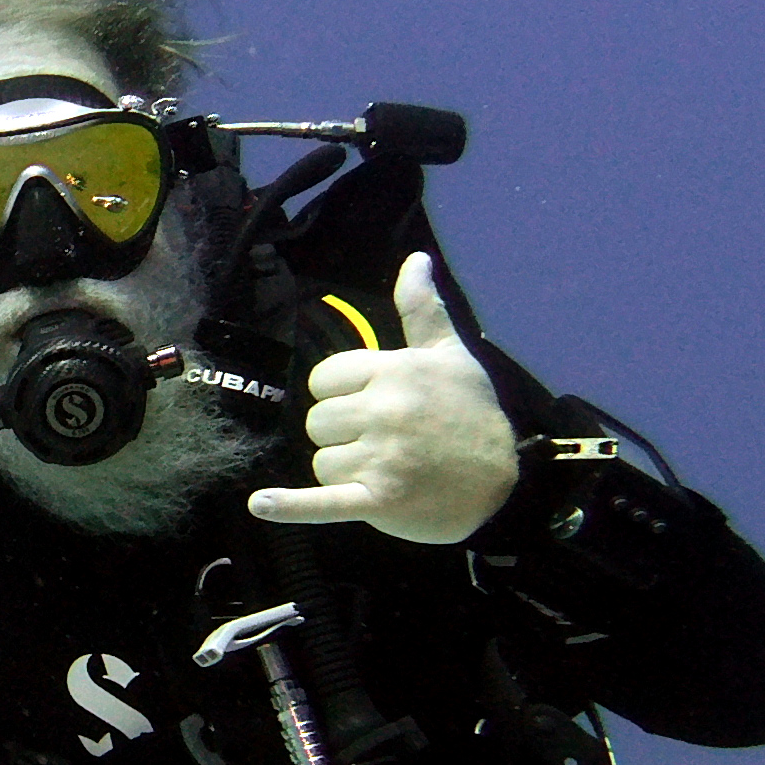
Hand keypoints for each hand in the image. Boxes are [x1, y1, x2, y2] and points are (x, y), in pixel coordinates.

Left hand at [247, 255, 521, 542]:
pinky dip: (291, 506)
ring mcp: (380, 457)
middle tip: (381, 442)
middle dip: (340, 433)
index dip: (340, 394)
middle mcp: (383, 410)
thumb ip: (422, 308)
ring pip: (321, 462)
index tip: (372, 405)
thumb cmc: (472, 413)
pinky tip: (262, 504)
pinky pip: (322, 502)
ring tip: (384, 470)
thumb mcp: (450, 353)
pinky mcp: (377, 499)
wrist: (502, 481)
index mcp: (393, 371)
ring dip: (344, 470)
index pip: (323, 379)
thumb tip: (416, 259)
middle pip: (317, 421)